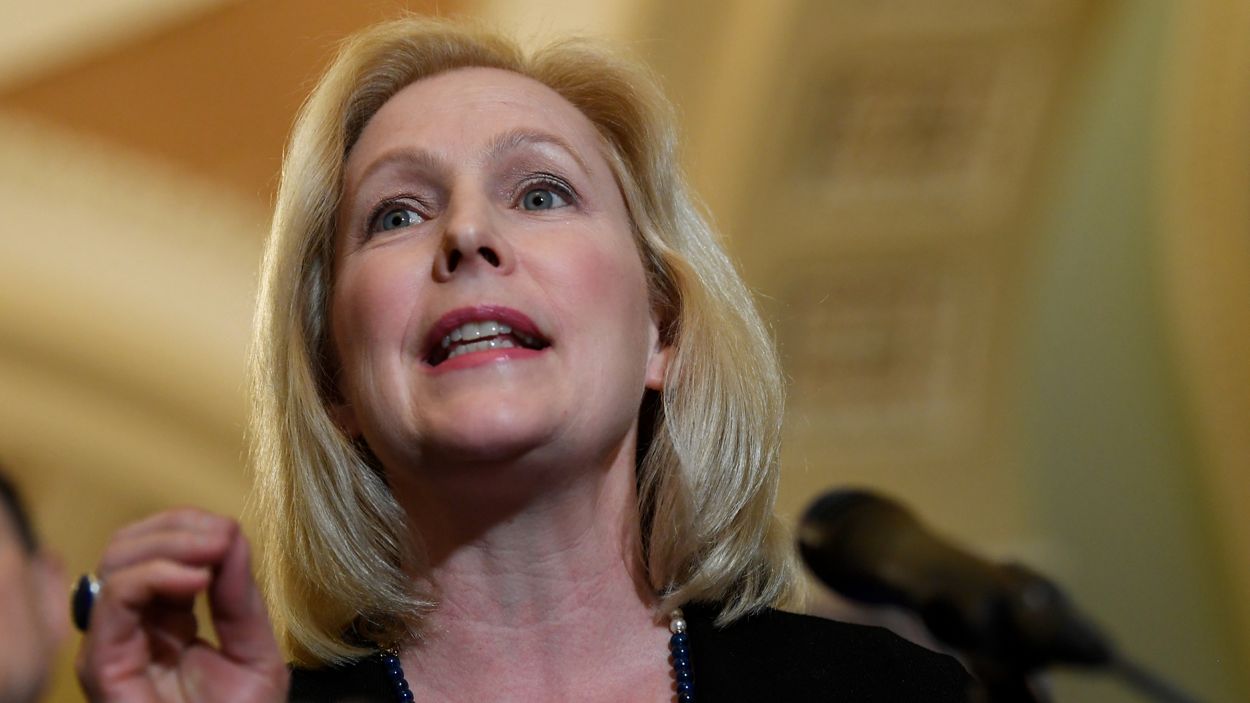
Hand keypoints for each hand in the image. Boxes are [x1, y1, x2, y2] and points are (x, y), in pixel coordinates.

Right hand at [76, 509, 288, 702]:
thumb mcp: (256, 651)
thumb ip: (241, 596)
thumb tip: (230, 535)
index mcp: (169, 617)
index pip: (159, 546)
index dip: (191, 526)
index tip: (229, 531)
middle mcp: (135, 627)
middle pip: (131, 544)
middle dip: (178, 526)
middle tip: (222, 536)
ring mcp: (115, 644)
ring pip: (117, 561)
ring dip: (169, 543)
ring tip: (212, 557)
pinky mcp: (105, 666)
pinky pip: (115, 600)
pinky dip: (154, 575)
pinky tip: (194, 580)